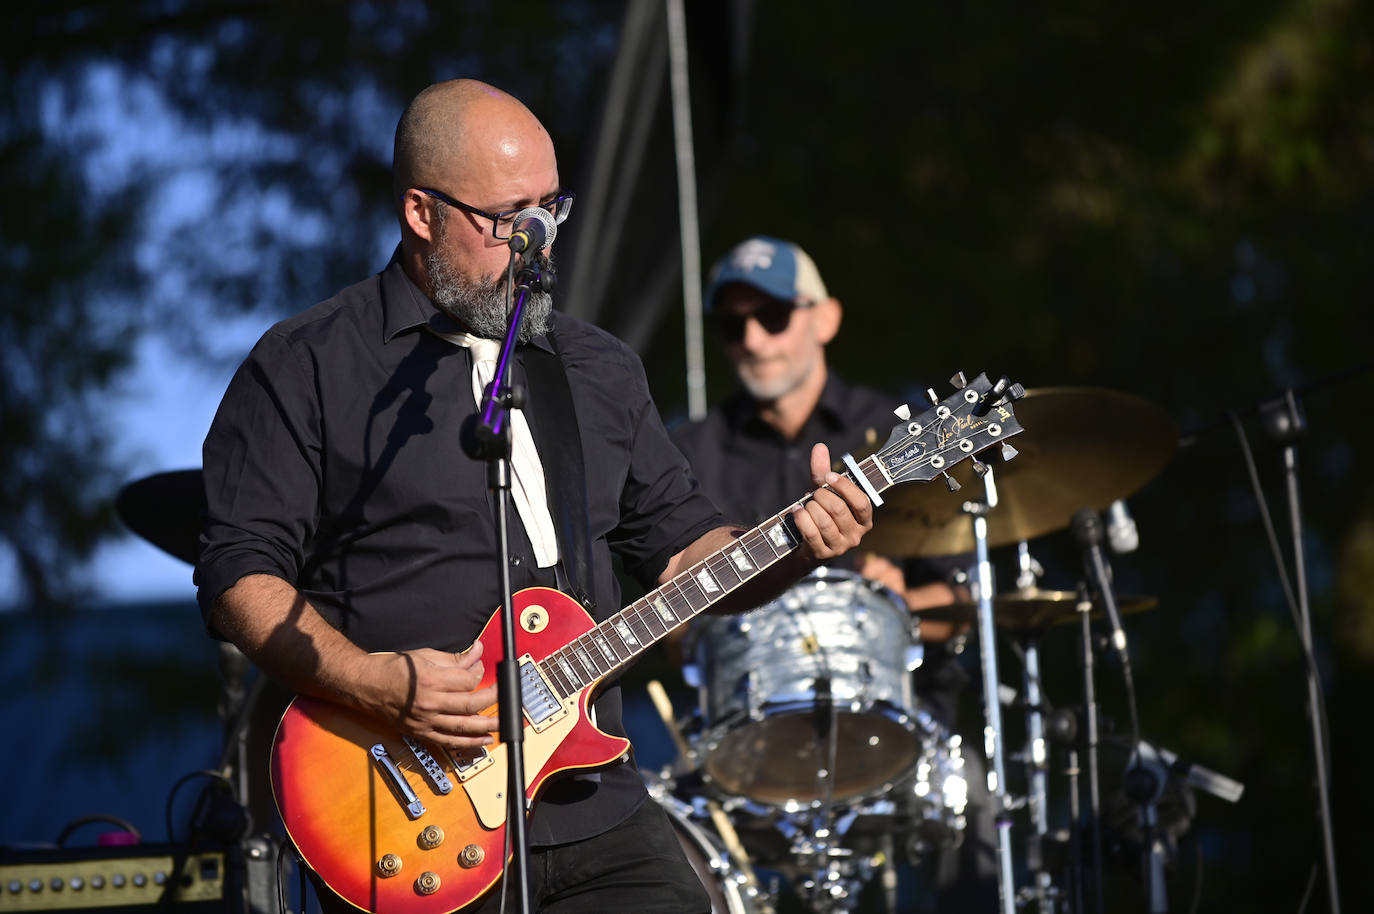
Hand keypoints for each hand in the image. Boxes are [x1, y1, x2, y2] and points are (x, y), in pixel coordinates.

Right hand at [366, 640, 499, 749]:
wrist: (365, 685)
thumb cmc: (391, 669)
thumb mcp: (424, 656)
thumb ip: (454, 658)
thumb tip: (476, 653)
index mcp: (430, 681)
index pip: (467, 681)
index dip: (480, 673)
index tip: (482, 667)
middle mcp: (429, 703)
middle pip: (471, 704)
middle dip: (493, 699)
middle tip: (504, 694)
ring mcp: (425, 721)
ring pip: (464, 727)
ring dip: (488, 726)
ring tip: (504, 723)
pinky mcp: (421, 732)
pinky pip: (449, 741)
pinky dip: (469, 743)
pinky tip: (484, 741)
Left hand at [791, 443, 873, 560]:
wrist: (803, 545)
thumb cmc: (819, 514)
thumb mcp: (822, 493)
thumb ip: (822, 471)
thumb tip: (819, 446)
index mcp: (864, 520)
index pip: (862, 502)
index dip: (845, 488)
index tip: (829, 476)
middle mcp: (856, 536)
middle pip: (839, 510)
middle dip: (822, 497)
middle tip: (814, 494)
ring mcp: (840, 548)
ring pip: (825, 522)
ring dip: (811, 508)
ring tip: (805, 505)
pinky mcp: (822, 555)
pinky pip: (812, 533)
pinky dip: (802, 519)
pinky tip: (797, 512)